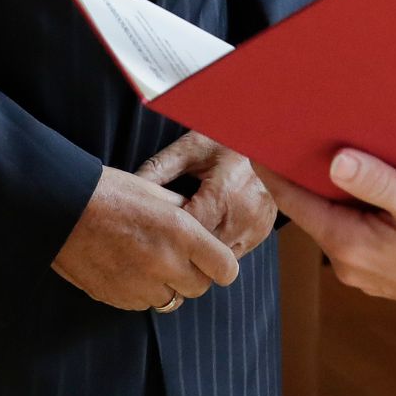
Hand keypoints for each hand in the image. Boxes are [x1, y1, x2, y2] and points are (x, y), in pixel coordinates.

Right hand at [51, 165, 238, 310]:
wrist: (61, 209)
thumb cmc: (110, 192)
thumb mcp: (156, 191)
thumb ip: (185, 212)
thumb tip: (202, 225)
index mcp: (181, 232)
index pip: (225, 269)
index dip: (222, 264)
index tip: (214, 258)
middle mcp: (165, 263)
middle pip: (200, 288)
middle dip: (194, 275)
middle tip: (178, 255)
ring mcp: (140, 285)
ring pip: (171, 299)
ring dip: (166, 285)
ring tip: (146, 258)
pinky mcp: (118, 299)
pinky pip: (143, 303)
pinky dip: (141, 291)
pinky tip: (127, 266)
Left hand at [138, 131, 276, 258]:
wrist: (267, 138)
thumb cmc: (224, 140)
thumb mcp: (189, 148)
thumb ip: (159, 168)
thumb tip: (128, 188)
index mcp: (224, 191)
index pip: (190, 230)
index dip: (169, 234)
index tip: (152, 232)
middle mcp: (244, 213)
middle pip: (204, 249)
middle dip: (183, 247)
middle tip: (162, 239)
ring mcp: (257, 225)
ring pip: (220, 257)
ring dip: (202, 252)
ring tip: (184, 238)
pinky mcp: (263, 231)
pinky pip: (235, 252)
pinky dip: (218, 247)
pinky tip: (206, 233)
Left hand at [259, 149, 395, 327]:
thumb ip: (377, 182)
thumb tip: (334, 159)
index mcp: (347, 244)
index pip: (293, 202)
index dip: (273, 170)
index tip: (258, 139)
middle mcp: (346, 261)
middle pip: (311, 208)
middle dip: (305, 173)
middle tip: (301, 131)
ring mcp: (363, 269)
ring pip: (334, 219)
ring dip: (332, 189)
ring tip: (335, 149)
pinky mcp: (381, 269)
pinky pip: (354, 230)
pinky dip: (353, 206)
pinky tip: (369, 185)